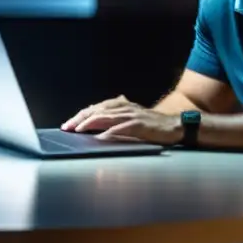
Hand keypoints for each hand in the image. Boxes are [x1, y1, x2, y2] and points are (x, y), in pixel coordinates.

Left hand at [62, 96, 183, 144]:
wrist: (174, 126)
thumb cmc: (151, 124)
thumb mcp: (131, 117)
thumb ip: (116, 117)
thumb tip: (97, 124)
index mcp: (120, 104)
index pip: (95, 108)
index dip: (80, 115)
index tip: (68, 124)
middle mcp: (124, 107)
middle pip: (96, 110)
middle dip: (80, 118)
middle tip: (67, 127)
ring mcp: (131, 115)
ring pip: (105, 117)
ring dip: (90, 123)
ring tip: (78, 130)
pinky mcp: (139, 125)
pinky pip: (121, 128)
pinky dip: (109, 132)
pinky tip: (100, 137)